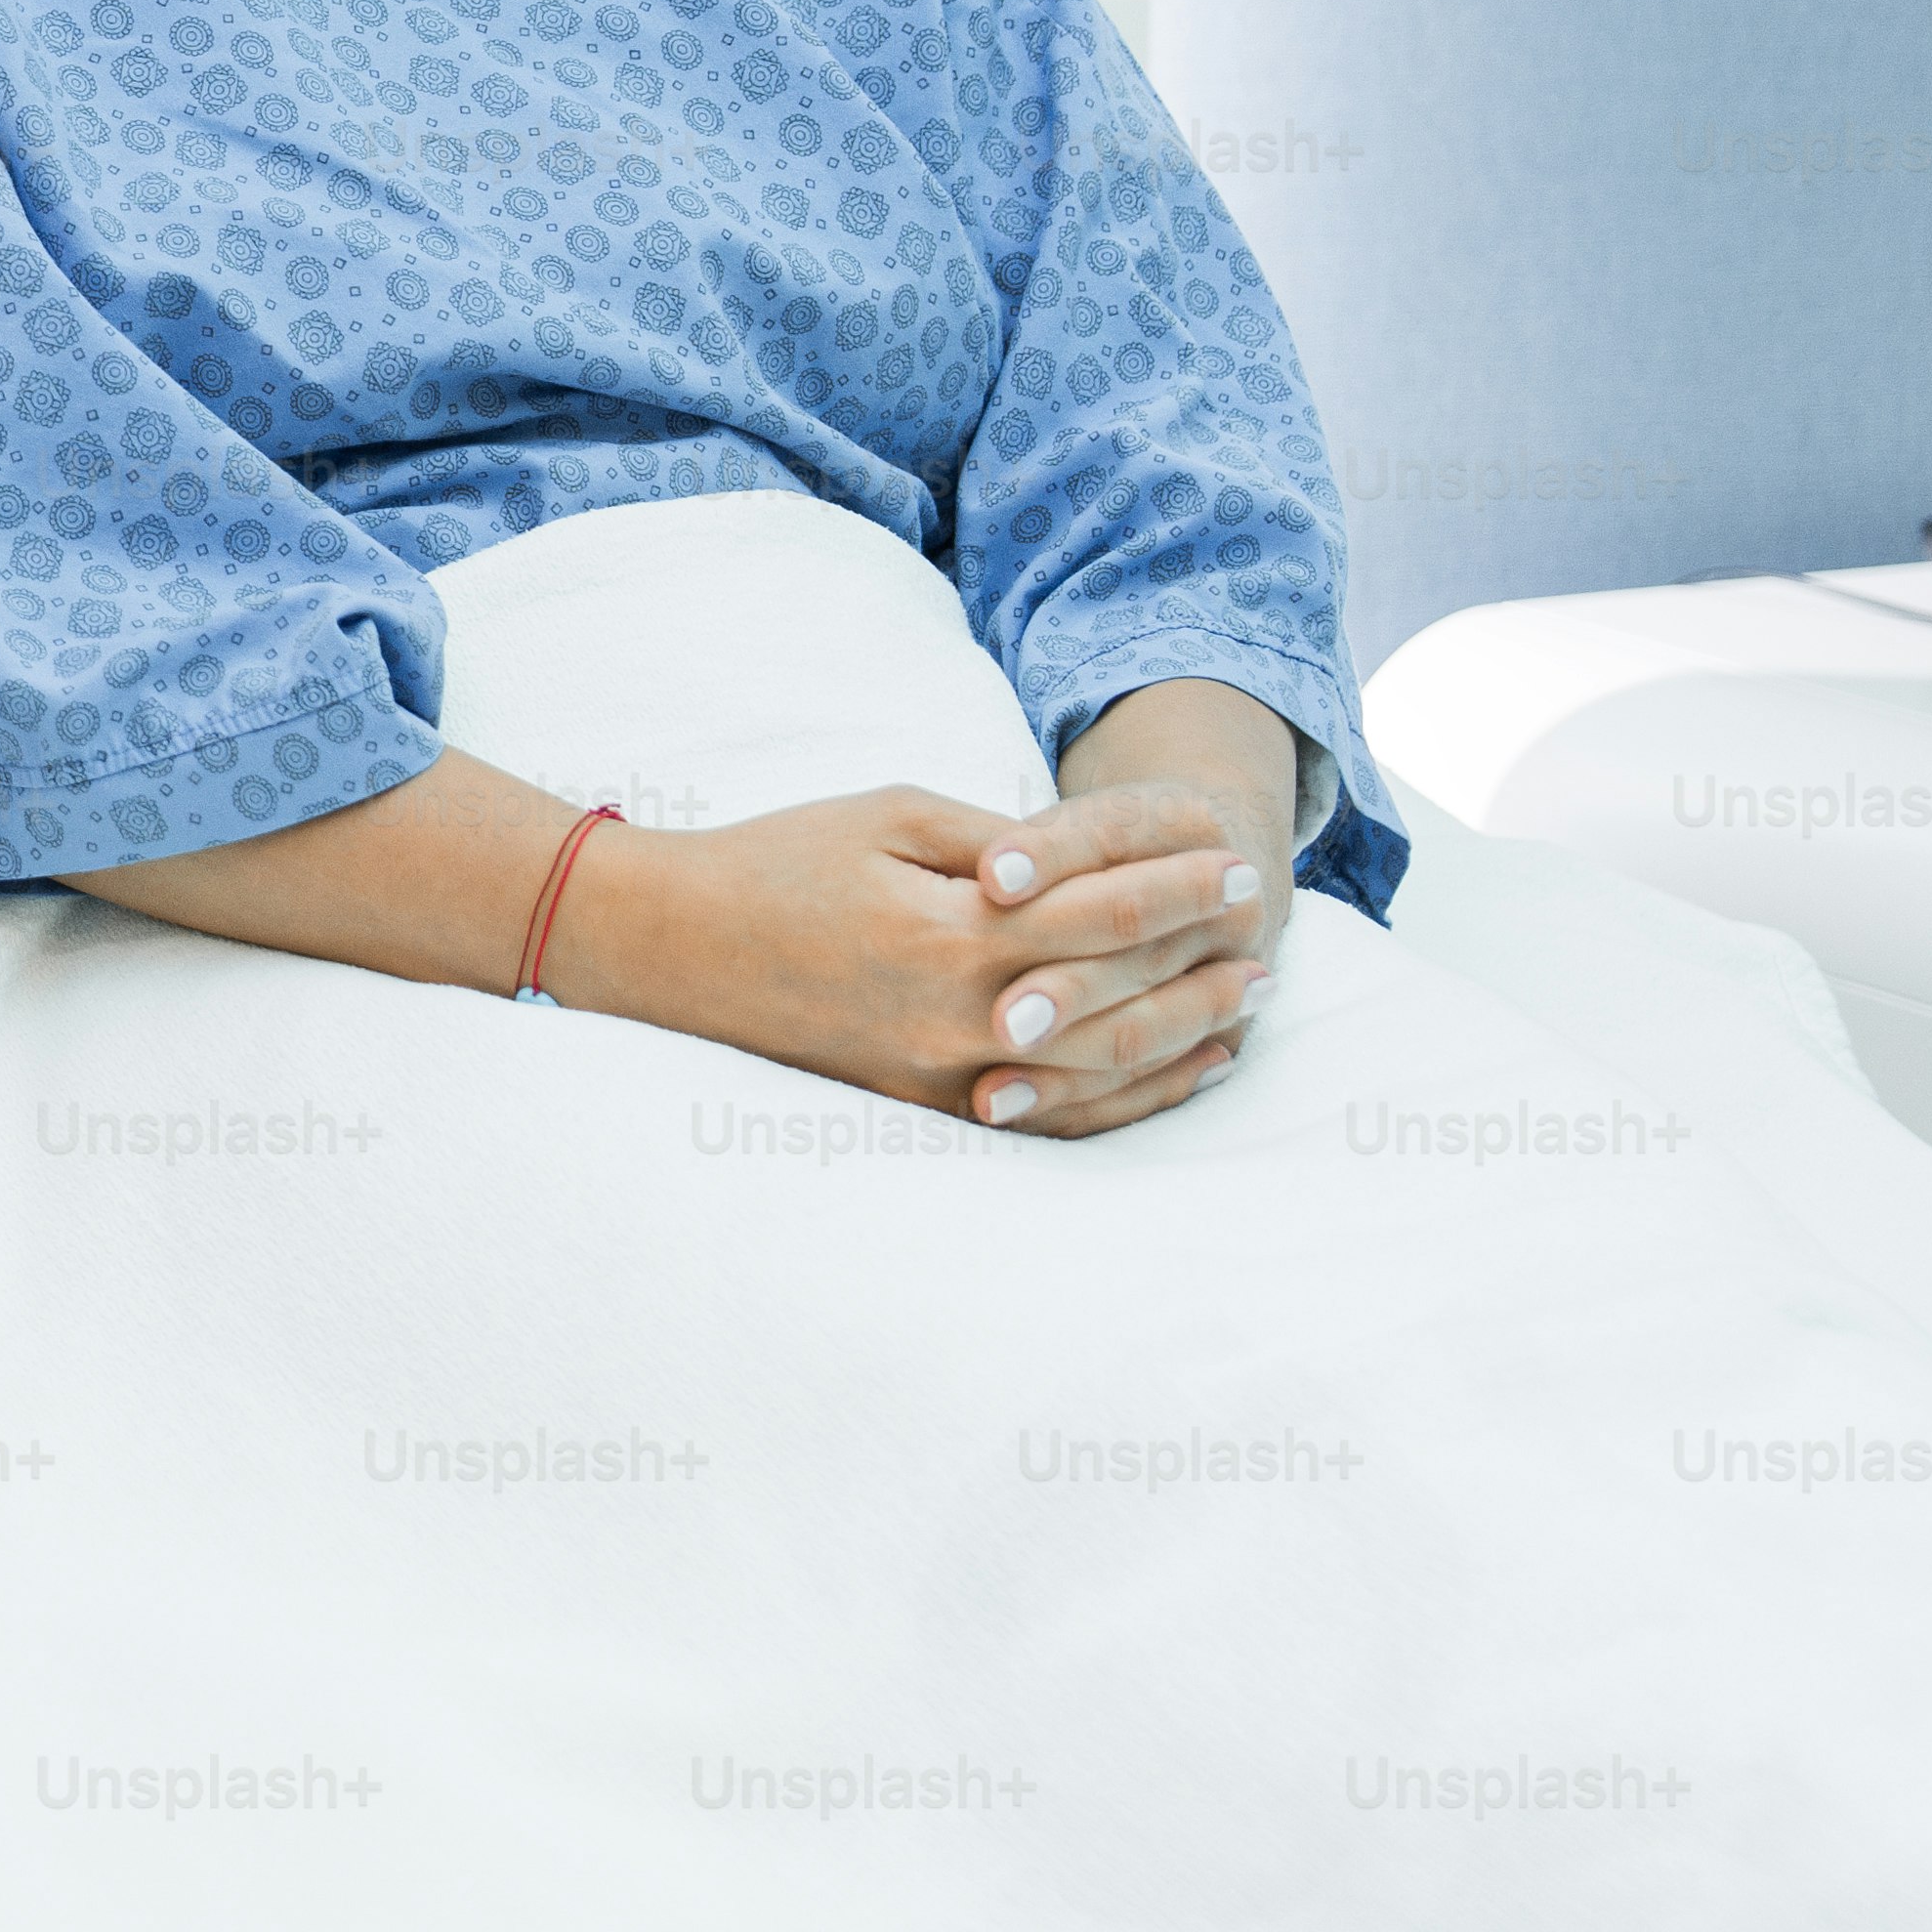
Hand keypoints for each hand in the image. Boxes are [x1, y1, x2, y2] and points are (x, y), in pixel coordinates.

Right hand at [569, 779, 1274, 1138]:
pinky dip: (1123, 1098)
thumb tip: (1083, 862)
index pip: (1101, 911)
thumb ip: (994, 840)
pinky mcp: (922, 1107)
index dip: (1177, 888)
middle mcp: (954, 1017)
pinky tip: (1176, 1071)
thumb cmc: (774, 861)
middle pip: (1116, 997)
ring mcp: (939, 1076)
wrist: (669, 945)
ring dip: (1182, 1036)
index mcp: (949, 934)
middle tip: (1262, 931)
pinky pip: (1048, 1117)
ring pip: (1097, 1071)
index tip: (1236, 866)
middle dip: (1199, 960)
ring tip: (1244, 1005)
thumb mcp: (886, 813)